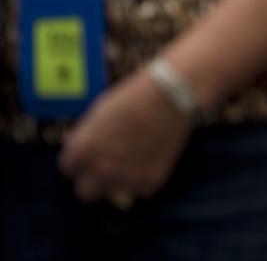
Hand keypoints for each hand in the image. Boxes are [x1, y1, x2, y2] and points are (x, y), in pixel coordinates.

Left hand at [58, 69, 192, 207]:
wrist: (173, 96)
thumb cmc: (135, 98)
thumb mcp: (100, 113)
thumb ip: (86, 136)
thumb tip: (77, 146)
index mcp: (82, 150)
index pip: (69, 168)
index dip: (82, 159)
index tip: (92, 154)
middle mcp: (100, 169)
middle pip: (85, 191)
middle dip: (95, 179)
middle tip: (108, 165)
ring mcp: (125, 178)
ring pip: (112, 194)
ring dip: (118, 181)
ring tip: (132, 161)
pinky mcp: (149, 182)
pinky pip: (139, 189)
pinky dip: (143, 177)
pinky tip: (149, 158)